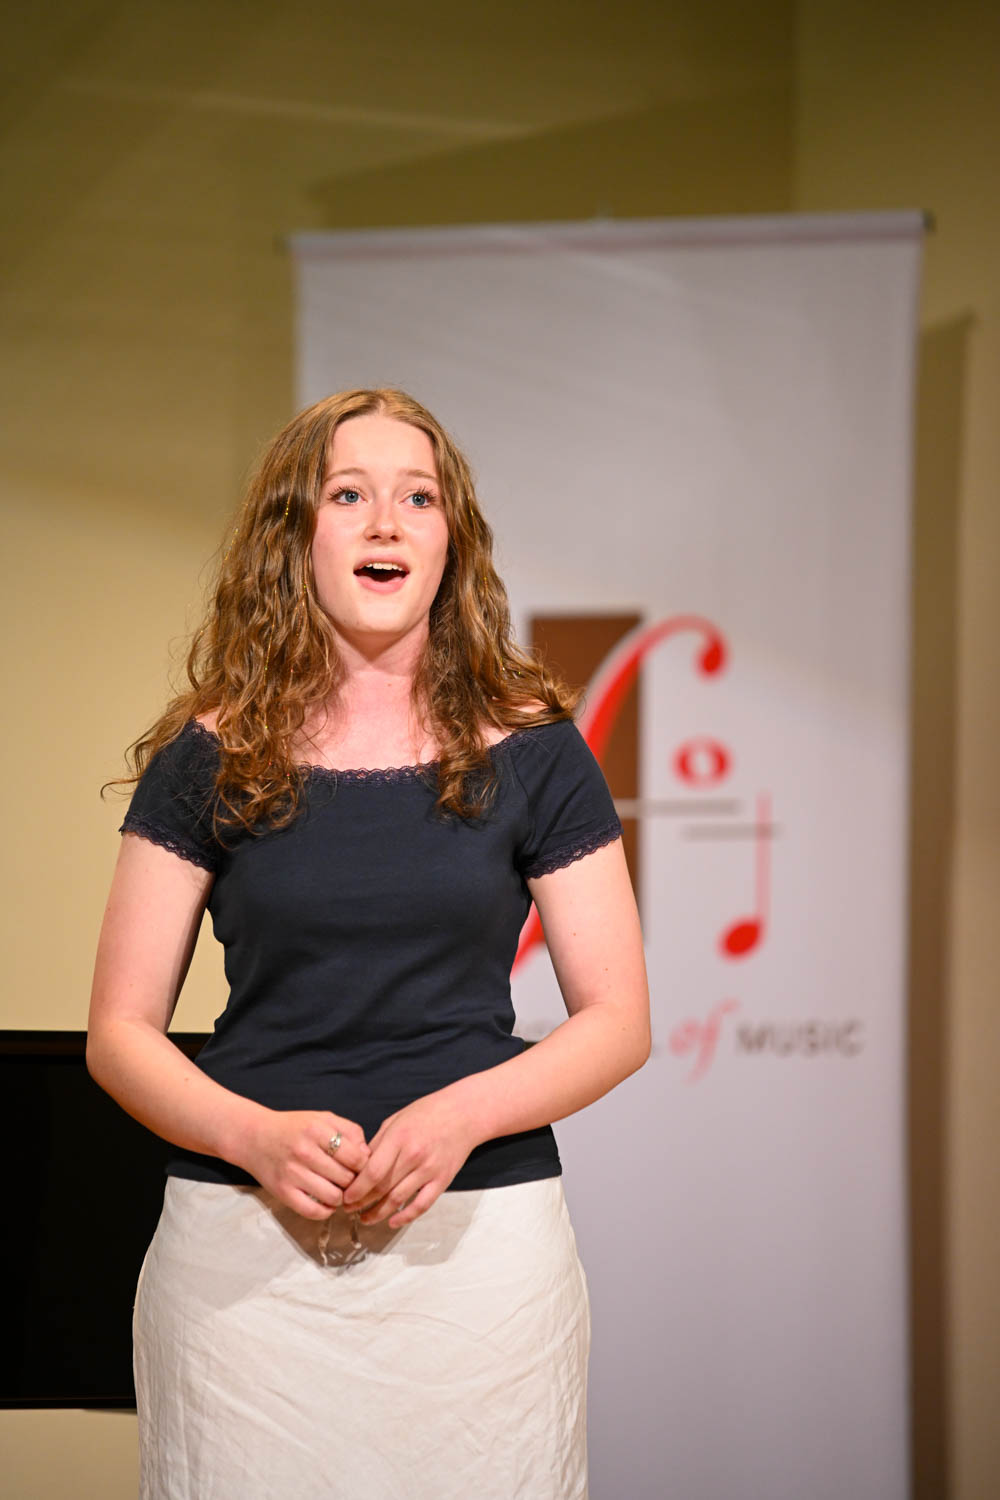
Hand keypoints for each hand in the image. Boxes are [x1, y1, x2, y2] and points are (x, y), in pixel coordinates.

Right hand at [235, 1108, 370, 1220]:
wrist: (254, 1137)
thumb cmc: (294, 1127)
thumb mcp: (323, 1118)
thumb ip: (350, 1131)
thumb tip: (367, 1156)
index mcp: (317, 1131)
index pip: (356, 1157)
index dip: (364, 1165)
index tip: (359, 1165)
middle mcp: (304, 1152)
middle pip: (347, 1179)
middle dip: (353, 1181)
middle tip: (349, 1179)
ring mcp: (293, 1174)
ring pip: (334, 1197)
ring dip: (341, 1197)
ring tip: (338, 1189)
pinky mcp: (283, 1193)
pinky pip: (314, 1211)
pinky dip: (326, 1210)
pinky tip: (326, 1201)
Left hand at [341, 1090, 478, 1228]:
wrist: (463, 1114)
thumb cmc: (426, 1113)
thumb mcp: (396, 1120)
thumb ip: (377, 1143)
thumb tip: (358, 1167)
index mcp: (399, 1137)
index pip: (373, 1172)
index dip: (356, 1189)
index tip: (344, 1197)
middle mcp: (414, 1155)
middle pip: (382, 1187)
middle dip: (361, 1202)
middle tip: (348, 1209)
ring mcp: (429, 1170)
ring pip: (398, 1199)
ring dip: (378, 1213)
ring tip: (365, 1218)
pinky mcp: (442, 1180)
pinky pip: (421, 1205)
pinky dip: (405, 1217)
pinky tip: (392, 1222)